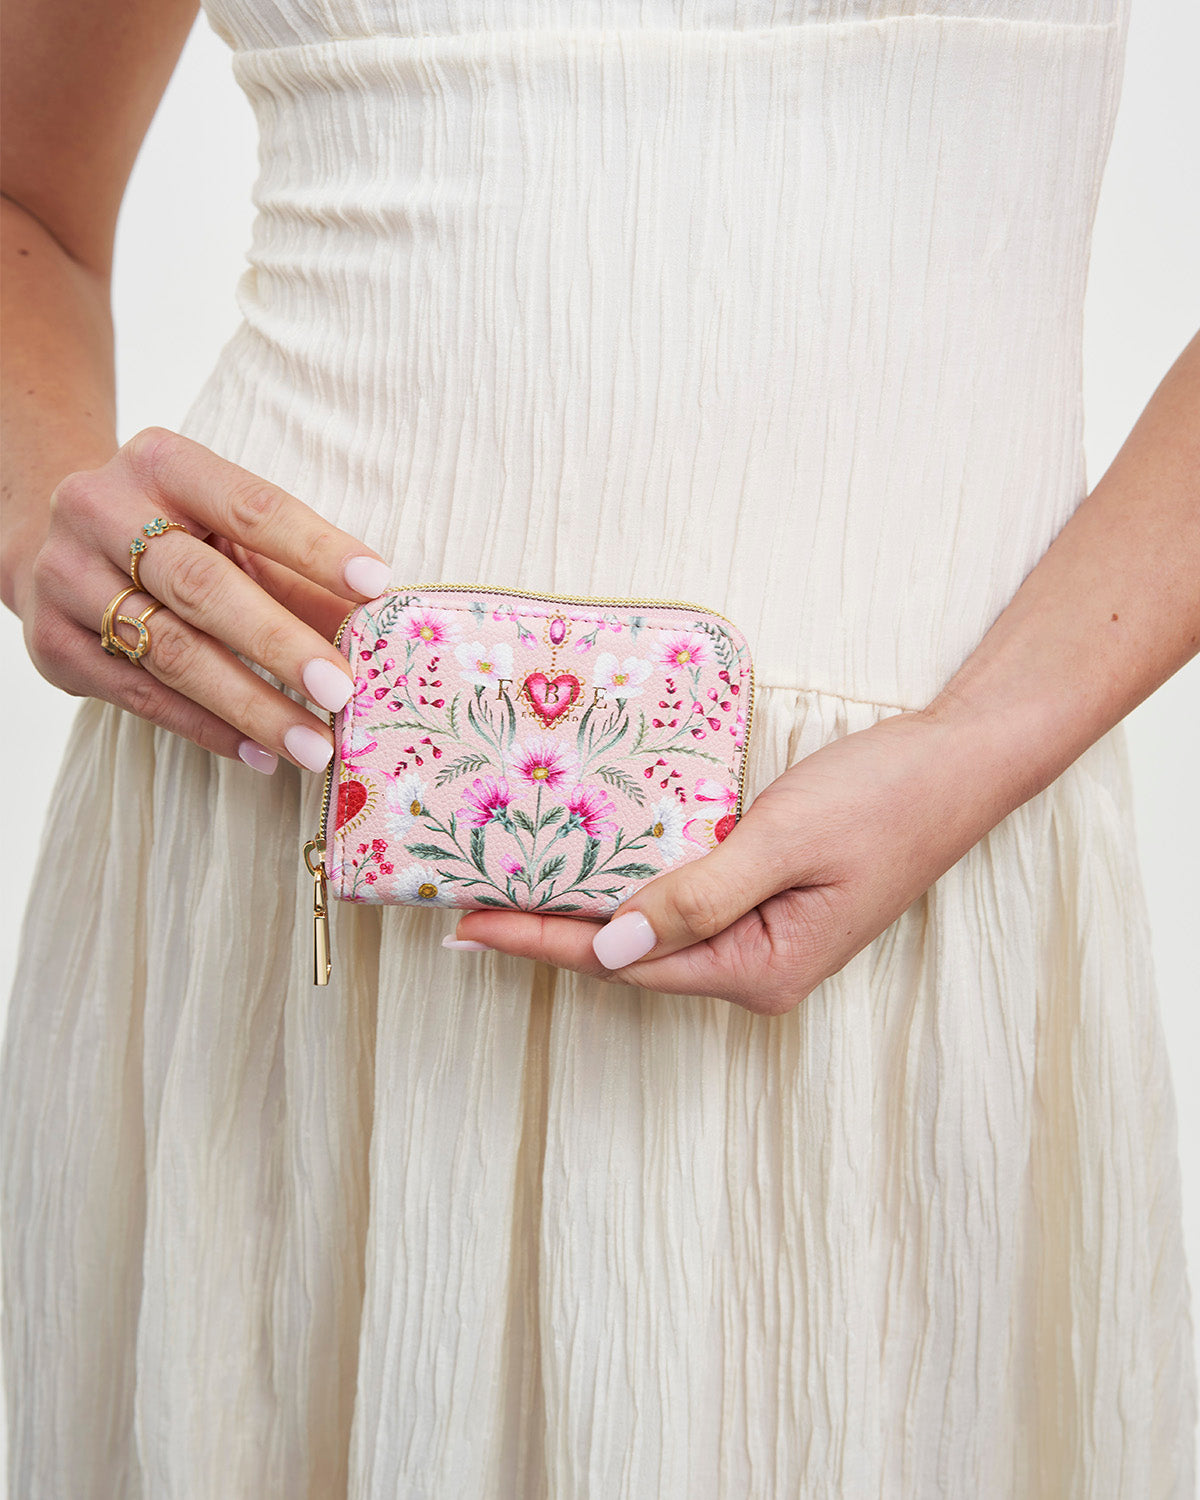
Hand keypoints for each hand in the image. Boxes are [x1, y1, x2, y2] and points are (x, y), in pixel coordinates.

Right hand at [17, 426, 393, 773]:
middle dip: (279, 643)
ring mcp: (66, 578)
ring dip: (252, 706)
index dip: (314, 547)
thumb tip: (376, 630)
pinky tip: (262, 752)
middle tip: (341, 690)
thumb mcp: (231, 535)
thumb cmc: (175, 539)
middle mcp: (100, 510)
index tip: (375, 587)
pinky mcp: (53, 646)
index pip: (249, 505)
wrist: (57, 548)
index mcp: (161, 463)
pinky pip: (143, 696)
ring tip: (314, 744)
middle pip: (202, 585)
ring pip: (171, 652)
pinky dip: (210, 729)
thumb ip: (297, 576)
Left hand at [445, 708, 996, 1013]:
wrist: (959, 763)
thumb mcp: (784, 841)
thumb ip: (698, 896)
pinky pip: (680, 902)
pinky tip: (588, 867)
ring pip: (651, 932)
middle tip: (464, 906)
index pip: (624, 962)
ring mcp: (763, 938)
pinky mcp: (766, 902)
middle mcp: (756, 968)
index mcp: (761, 970)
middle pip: (629, 956)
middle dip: (548, 932)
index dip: (540, 942)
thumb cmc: (884, 797)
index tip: (467, 925)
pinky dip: (629, 886)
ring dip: (582, 911)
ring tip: (505, 889)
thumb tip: (608, 947)